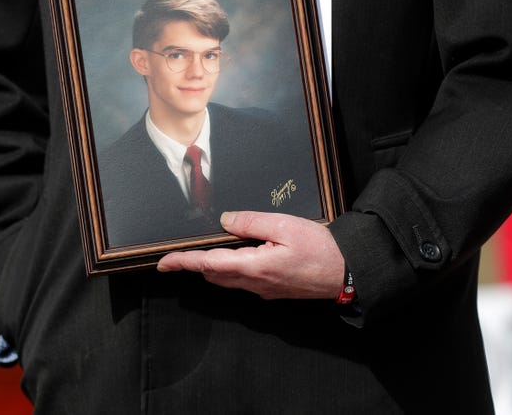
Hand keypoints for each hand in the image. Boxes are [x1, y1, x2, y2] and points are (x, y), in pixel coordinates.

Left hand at [158, 211, 344, 299]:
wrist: (348, 273)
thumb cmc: (321, 249)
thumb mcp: (284, 226)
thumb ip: (251, 222)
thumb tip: (225, 220)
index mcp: (254, 266)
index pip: (208, 264)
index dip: (183, 263)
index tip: (164, 263)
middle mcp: (254, 283)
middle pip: (213, 275)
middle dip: (194, 265)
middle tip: (178, 254)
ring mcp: (263, 290)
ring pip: (226, 280)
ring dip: (210, 268)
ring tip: (200, 253)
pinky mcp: (272, 290)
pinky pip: (242, 282)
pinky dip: (228, 270)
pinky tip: (233, 257)